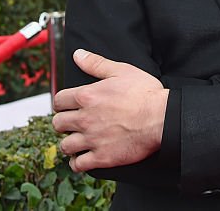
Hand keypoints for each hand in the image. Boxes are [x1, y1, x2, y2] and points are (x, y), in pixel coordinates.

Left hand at [52, 49, 167, 172]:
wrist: (162, 118)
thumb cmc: (145, 93)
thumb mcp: (121, 71)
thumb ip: (96, 63)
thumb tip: (78, 55)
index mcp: (87, 96)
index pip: (59, 100)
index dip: (62, 103)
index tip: (67, 106)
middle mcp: (85, 119)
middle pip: (58, 124)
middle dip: (63, 123)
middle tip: (72, 123)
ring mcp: (92, 139)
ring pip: (65, 145)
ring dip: (69, 143)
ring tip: (76, 141)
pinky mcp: (102, 157)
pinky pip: (78, 164)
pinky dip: (77, 163)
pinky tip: (82, 158)